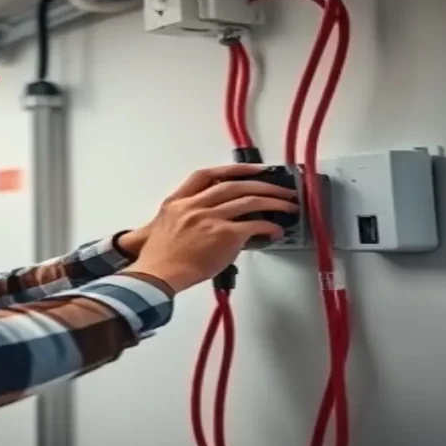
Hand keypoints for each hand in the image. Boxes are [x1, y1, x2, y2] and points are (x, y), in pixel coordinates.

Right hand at [127, 164, 298, 292]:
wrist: (158, 276)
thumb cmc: (160, 259)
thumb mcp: (164, 227)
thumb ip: (187, 217)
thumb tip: (212, 217)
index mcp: (178, 201)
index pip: (206, 175)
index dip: (233, 169)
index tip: (252, 170)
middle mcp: (194, 205)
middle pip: (234, 185)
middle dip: (263, 185)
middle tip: (279, 190)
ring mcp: (210, 219)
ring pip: (249, 201)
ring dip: (274, 202)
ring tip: (288, 206)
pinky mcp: (224, 235)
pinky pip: (254, 226)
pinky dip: (269, 227)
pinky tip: (275, 231)